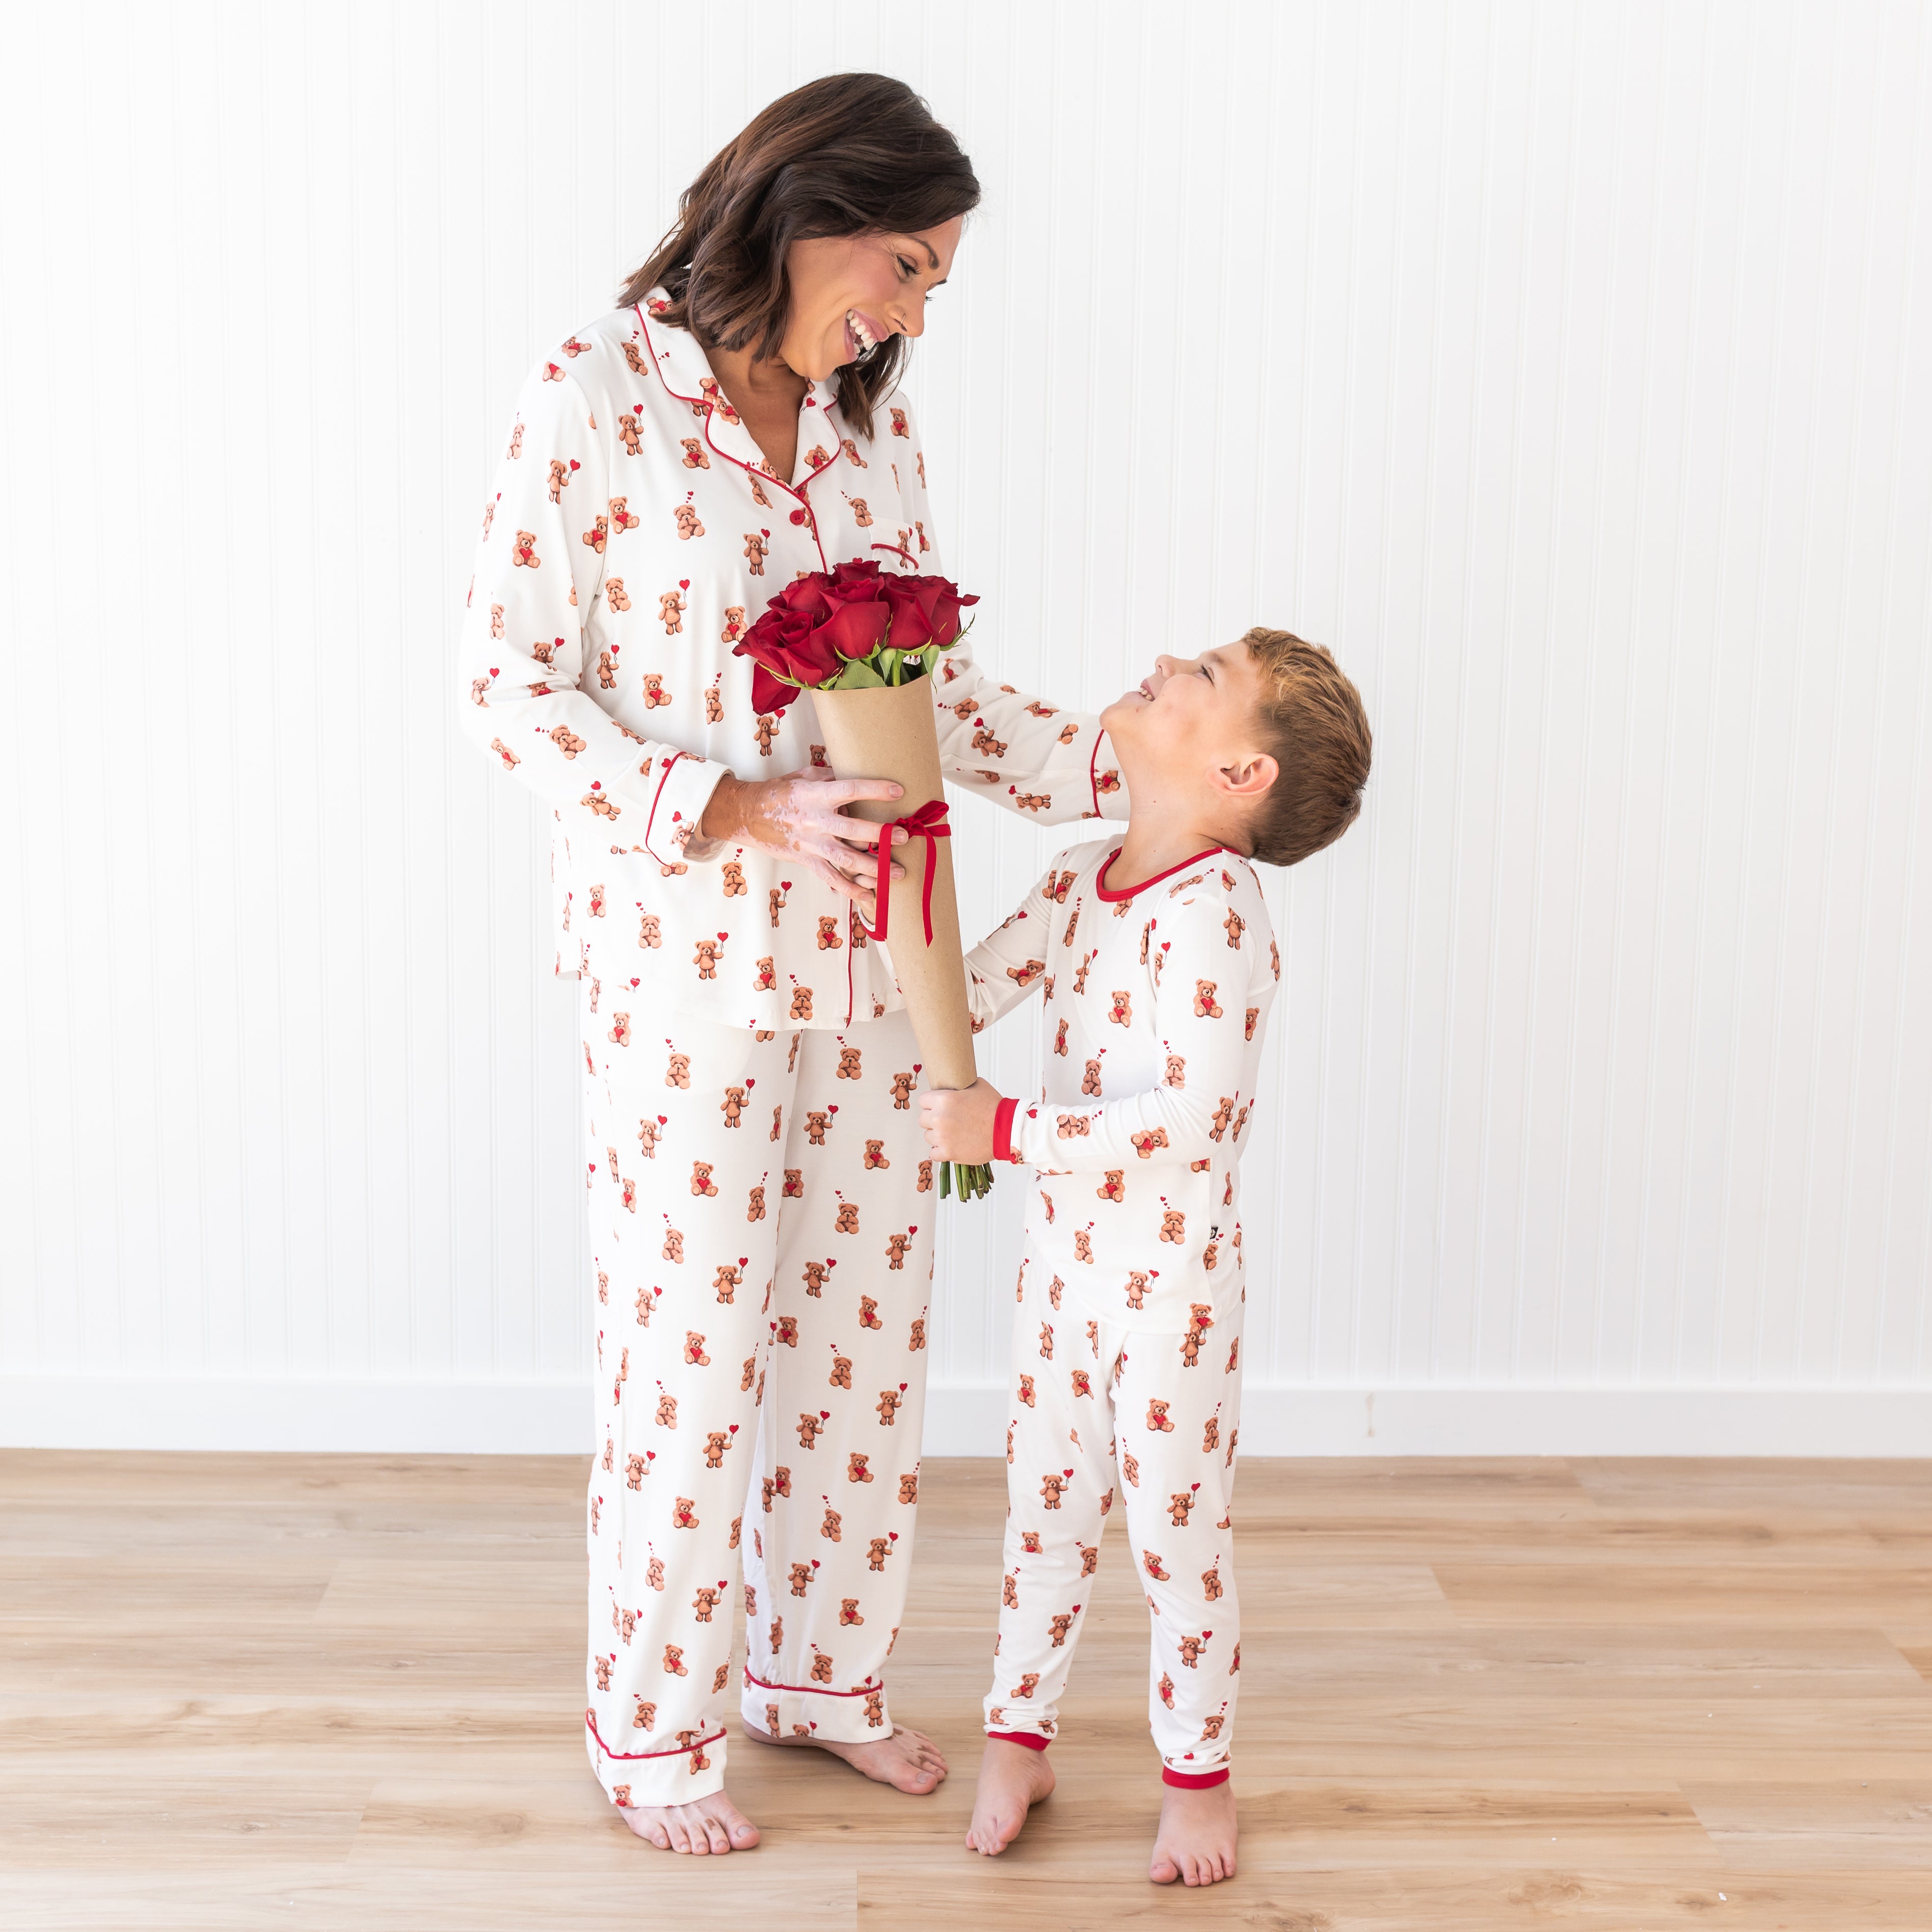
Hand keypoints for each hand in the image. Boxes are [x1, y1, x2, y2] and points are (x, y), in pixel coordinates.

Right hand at [702, 767, 908, 902]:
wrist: (748, 814)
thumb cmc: (780, 792)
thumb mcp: (804, 776)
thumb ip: (831, 777)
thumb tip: (857, 774)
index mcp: (817, 795)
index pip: (850, 789)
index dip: (874, 790)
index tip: (897, 791)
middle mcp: (816, 820)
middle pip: (852, 829)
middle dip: (879, 835)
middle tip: (902, 837)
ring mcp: (811, 843)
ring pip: (845, 858)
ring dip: (872, 867)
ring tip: (896, 873)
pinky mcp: (806, 860)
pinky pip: (830, 877)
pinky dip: (849, 889)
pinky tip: (869, 896)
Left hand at [919, 1079, 1003, 1162]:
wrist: (1007, 1130)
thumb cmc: (994, 1109)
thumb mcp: (977, 1086)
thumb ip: (959, 1087)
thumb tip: (952, 1085)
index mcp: (944, 1099)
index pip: (923, 1101)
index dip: (930, 1103)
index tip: (936, 1107)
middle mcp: (940, 1118)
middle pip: (923, 1120)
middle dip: (932, 1120)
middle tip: (946, 1121)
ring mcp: (943, 1137)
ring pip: (928, 1137)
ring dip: (937, 1136)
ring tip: (952, 1134)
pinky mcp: (948, 1153)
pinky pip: (933, 1153)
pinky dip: (941, 1151)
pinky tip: (951, 1146)